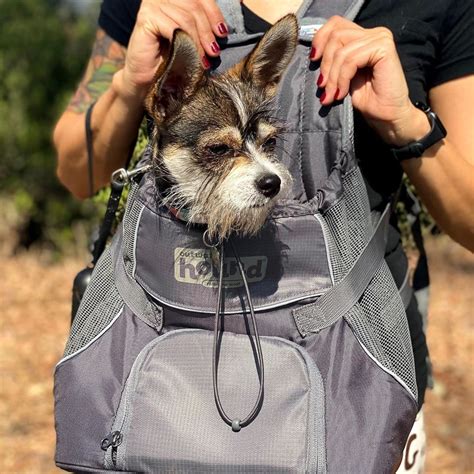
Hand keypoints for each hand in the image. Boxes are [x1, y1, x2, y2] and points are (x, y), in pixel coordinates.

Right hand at [115, 0, 227, 100]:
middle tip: (214, 52)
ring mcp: (152, 4)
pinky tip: (193, 58)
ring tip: (205, 59)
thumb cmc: (172, 59)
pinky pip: (174, 27)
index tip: (223, 33)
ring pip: (187, 18)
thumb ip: (203, 25)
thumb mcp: (192, 38)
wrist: (150, 80)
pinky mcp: (146, 18)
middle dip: (207, 31)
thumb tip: (224, 27)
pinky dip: (187, 44)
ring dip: (199, 41)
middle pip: (194, 6)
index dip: (214, 13)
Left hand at [311, 16, 429, 146]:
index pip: (336, 24)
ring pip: (341, 51)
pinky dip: (342, 78)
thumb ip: (334, 59)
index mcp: (363, 36)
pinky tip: (342, 93)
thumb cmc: (367, 100)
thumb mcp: (343, 76)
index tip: (313, 60)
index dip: (320, 39)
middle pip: (336, 35)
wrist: (386, 117)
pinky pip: (351, 60)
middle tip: (324, 87)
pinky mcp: (383, 48)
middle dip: (325, 64)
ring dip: (333, 77)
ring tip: (332, 95)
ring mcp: (380, 38)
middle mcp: (374, 33)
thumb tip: (313, 53)